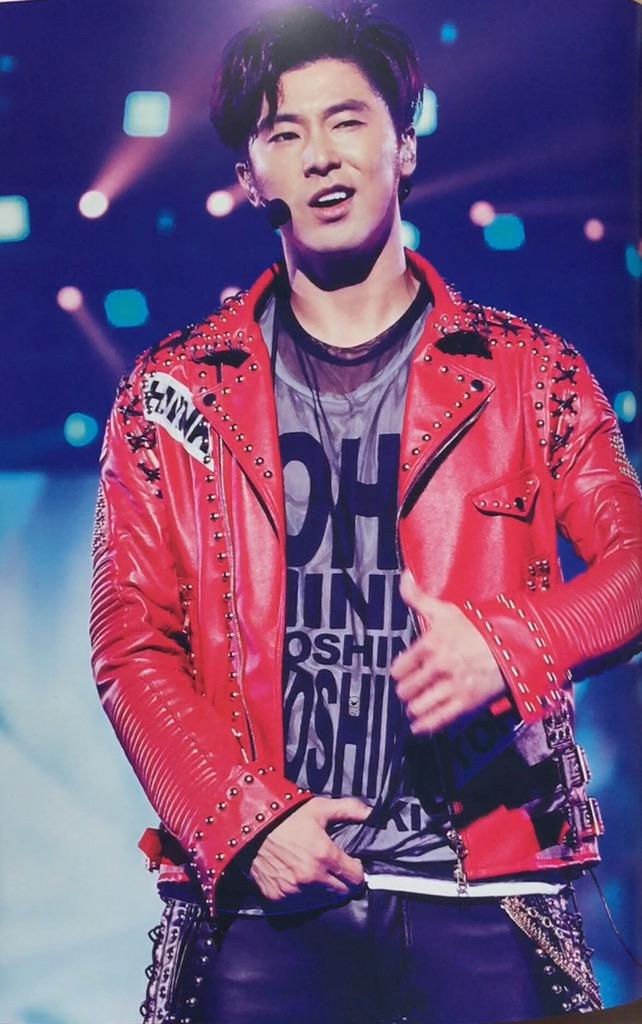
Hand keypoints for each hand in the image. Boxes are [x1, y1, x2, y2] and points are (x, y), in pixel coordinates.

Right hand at [248, 795, 369, 900]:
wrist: (249, 826)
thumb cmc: (286, 815)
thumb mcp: (318, 807)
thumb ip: (349, 809)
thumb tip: (372, 813)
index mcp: (325, 855)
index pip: (356, 878)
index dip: (356, 869)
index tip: (351, 862)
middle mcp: (312, 878)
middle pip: (341, 892)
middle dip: (343, 882)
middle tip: (335, 869)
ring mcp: (294, 891)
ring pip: (322, 901)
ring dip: (324, 890)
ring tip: (317, 874)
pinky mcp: (278, 899)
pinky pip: (299, 905)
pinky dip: (303, 896)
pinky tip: (299, 880)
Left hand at [390, 570, 506, 733]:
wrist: (510, 645)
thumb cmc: (476, 626)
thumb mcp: (445, 609)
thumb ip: (418, 597)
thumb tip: (403, 576)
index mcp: (430, 644)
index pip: (400, 666)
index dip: (398, 671)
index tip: (400, 673)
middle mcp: (439, 667)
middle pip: (407, 688)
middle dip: (405, 690)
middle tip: (408, 690)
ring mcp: (452, 686)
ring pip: (419, 705)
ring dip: (414, 707)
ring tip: (413, 706)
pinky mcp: (466, 702)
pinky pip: (439, 719)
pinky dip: (425, 725)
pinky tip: (418, 726)